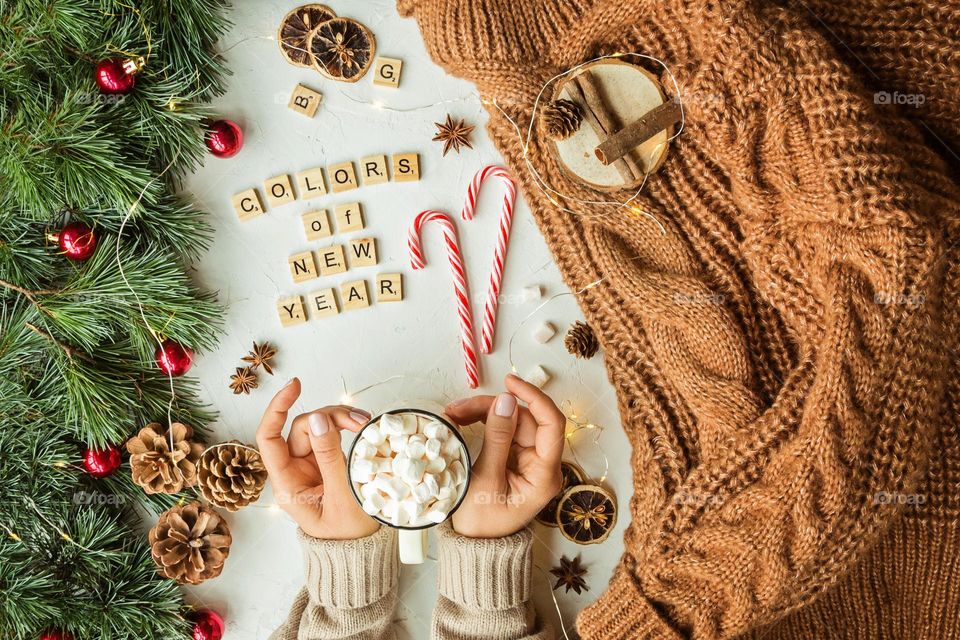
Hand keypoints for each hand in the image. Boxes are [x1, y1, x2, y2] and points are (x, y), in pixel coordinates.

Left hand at [256, 378, 378, 539]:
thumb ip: (331, 457)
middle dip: (330, 417)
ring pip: (320, 427)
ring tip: (365, 422)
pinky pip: (334, 434)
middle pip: (304, 427)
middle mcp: (296, 471)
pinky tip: (363, 427)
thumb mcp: (342, 497)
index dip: (276, 408)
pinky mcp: (330, 462)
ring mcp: (313, 466)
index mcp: (287, 484)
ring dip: (341, 419)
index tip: (295, 387)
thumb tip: (320, 419)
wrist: (363, 554)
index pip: (269, 438)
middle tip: (359, 422)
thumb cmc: (350, 536)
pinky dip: (348, 427)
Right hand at [444, 373, 564, 537]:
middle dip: (492, 407)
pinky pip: (500, 430)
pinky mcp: (512, 458)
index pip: (552, 424)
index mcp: (545, 474)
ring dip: (482, 413)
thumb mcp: (485, 480)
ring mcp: (527, 460)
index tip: (509, 382)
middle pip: (524, 419)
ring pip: (510, 420)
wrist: (474, 548)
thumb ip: (497, 439)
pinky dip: (481, 423)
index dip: (535, 397)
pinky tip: (460, 421)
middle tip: (457, 409)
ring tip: (453, 414)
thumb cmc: (481, 523)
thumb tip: (506, 401)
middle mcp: (541, 464)